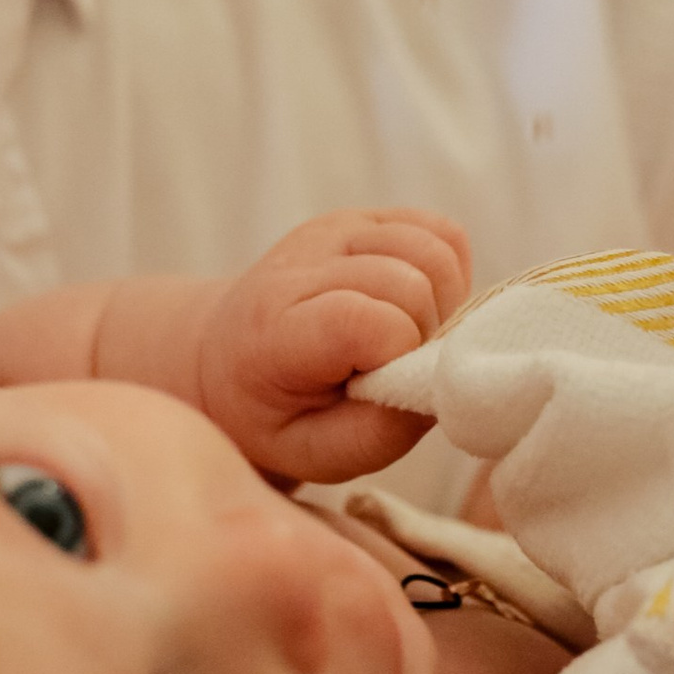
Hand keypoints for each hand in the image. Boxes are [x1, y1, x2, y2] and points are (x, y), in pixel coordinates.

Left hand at [193, 207, 470, 481]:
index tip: (384, 386)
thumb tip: (438, 387)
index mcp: (274, 331)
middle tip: (398, 369)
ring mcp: (333, 231)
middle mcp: (300, 264)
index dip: (400, 357)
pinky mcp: (362, 219)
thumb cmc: (274, 416)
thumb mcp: (312, 454)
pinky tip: (413, 309)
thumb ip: (376, 433)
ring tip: (408, 339)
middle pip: (414, 282)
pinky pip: (441, 233)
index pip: (368, 320)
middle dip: (426, 335)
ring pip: (436, 250)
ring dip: (443, 303)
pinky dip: (447, 275)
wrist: (225, 359)